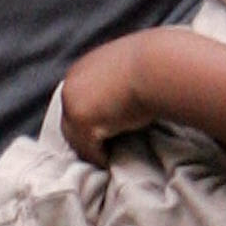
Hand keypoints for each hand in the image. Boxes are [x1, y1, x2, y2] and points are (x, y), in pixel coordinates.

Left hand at [58, 36, 151, 166]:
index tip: (105, 132)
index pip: (76, 102)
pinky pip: (89, 150)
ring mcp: (74, 105)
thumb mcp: (127, 67)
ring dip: (93, 150)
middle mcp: (70, 86)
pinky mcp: (83, 123)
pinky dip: (102, 158)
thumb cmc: (152, 65)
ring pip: (76, 139)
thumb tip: (122, 97)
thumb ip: (116, 80)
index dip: (90, 119)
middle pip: (70, 122)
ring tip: (111, 156)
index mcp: (80, 70)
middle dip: (86, 137)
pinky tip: (114, 160)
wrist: (155, 67)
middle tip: (105, 149)